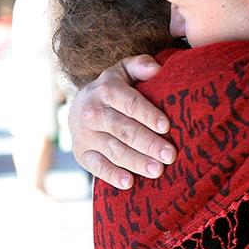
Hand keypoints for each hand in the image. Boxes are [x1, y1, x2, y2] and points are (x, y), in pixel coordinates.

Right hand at [69, 54, 176, 187]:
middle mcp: (93, 112)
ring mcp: (86, 135)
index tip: (166, 126)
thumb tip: (157, 68)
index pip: (130, 103)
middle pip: (124, 129)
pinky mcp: (82, 154)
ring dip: (136, 161)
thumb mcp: (123, 72)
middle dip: (148, 143)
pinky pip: (96, 166)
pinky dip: (111, 175)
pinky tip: (128, 183)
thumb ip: (140, 65)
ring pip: (113, 149)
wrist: (79, 107)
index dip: (147, 114)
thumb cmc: (113, 90)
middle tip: (169, 155)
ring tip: (157, 170)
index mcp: (106, 90)